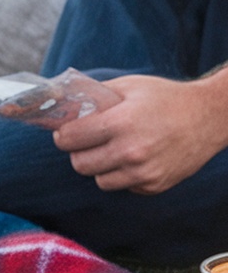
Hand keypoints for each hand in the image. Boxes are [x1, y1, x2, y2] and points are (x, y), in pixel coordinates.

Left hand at [53, 74, 227, 193]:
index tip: (65, 132)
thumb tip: (64, 104)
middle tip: (86, 142)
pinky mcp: (155, 186)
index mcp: (121, 123)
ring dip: (99, 167)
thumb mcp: (129, 86)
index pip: (70, 139)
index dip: (63, 135)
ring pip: (100, 180)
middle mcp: (131, 152)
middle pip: (80, 164)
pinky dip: (122, 175)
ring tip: (111, 150)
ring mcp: (144, 173)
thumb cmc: (166, 98)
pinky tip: (134, 158)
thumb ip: (95, 96)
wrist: (208, 117)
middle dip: (77, 152)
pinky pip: (124, 186)